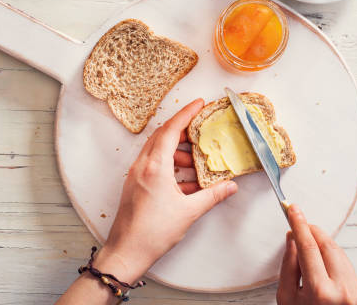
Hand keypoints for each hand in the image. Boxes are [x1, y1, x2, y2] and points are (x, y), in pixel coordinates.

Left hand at [94, 99, 237, 282]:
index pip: (171, 130)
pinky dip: (170, 166)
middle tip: (201, 130)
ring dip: (177, 151)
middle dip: (183, 130)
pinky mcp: (135, 185)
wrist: (126, 252)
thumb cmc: (152, 233)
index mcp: (154, 167)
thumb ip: (212, 196)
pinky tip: (186, 181)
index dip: (186, 114)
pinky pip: (153, 165)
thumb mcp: (189, 212)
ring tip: (195, 161)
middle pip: (162, 136)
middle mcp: (142, 166)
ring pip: (157, 151)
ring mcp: (136, 175)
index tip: (199, 104)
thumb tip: (229, 186)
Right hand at [277, 204, 356, 304]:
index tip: (293, 209)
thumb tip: (293, 237)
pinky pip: (347, 268)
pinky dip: (334, 261)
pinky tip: (322, 268)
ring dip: (323, 245)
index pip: (308, 247)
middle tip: (300, 224)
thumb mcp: (286, 297)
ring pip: (339, 254)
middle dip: (313, 231)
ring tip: (308, 248)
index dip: (300, 224)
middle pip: (327, 245)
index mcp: (321, 291)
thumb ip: (289, 264)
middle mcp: (344, 291)